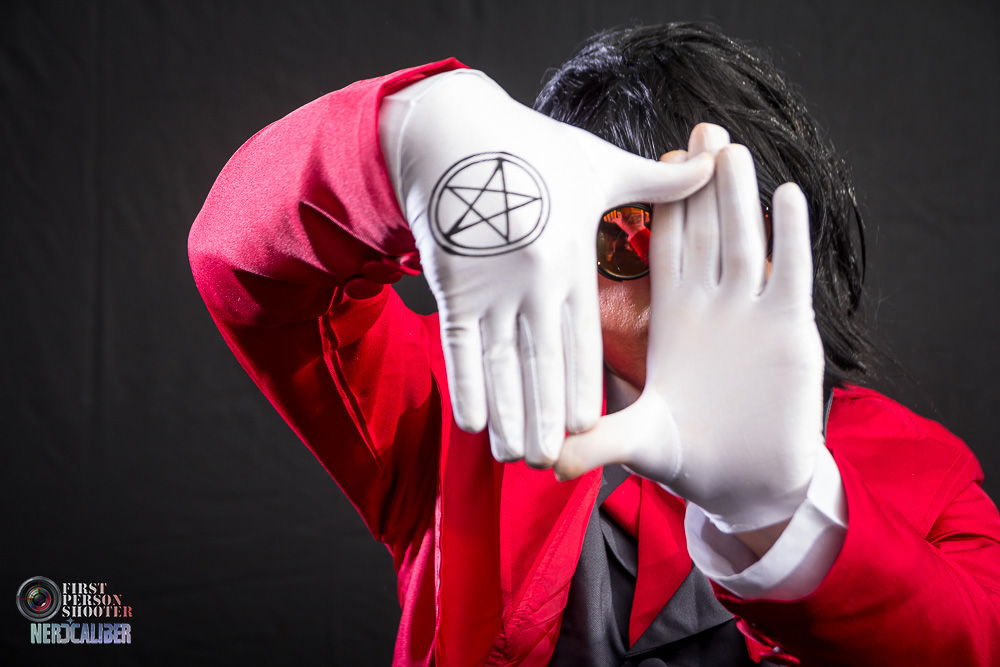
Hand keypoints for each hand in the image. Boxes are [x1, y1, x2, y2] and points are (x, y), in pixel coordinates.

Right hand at [380, 70, 713, 465]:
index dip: (580, 382)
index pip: (580, 335)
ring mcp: (489, 286)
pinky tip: (471, 422)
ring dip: (507, 413)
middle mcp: (533, 280)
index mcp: (571, 257)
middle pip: (540, 361)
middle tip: (550, 459)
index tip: (586, 423)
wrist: (456, 131)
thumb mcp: (595, 164)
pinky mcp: (452, 285)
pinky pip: (459, 343)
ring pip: (500, 363)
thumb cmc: (529, 148)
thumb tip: (713, 164)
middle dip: (545, 415)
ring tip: (515, 455)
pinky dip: (464, 383)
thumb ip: (655, 180)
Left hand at [556, 127, 825, 531]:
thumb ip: (599, 443)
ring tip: (734, 150)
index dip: (663, 205)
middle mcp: (712, 306)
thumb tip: (549, 464)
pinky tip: (789, 196)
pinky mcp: (790, 330)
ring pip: (747, 240)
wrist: (745, 481)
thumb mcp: (639, 443)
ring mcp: (752, 313)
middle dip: (703, 181)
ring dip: (741, 196)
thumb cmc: (689, 457)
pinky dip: (791, 236)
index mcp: (671, 317)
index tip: (657, 161)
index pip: (667, 248)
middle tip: (702, 129)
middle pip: (707, 230)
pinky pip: (790, 273)